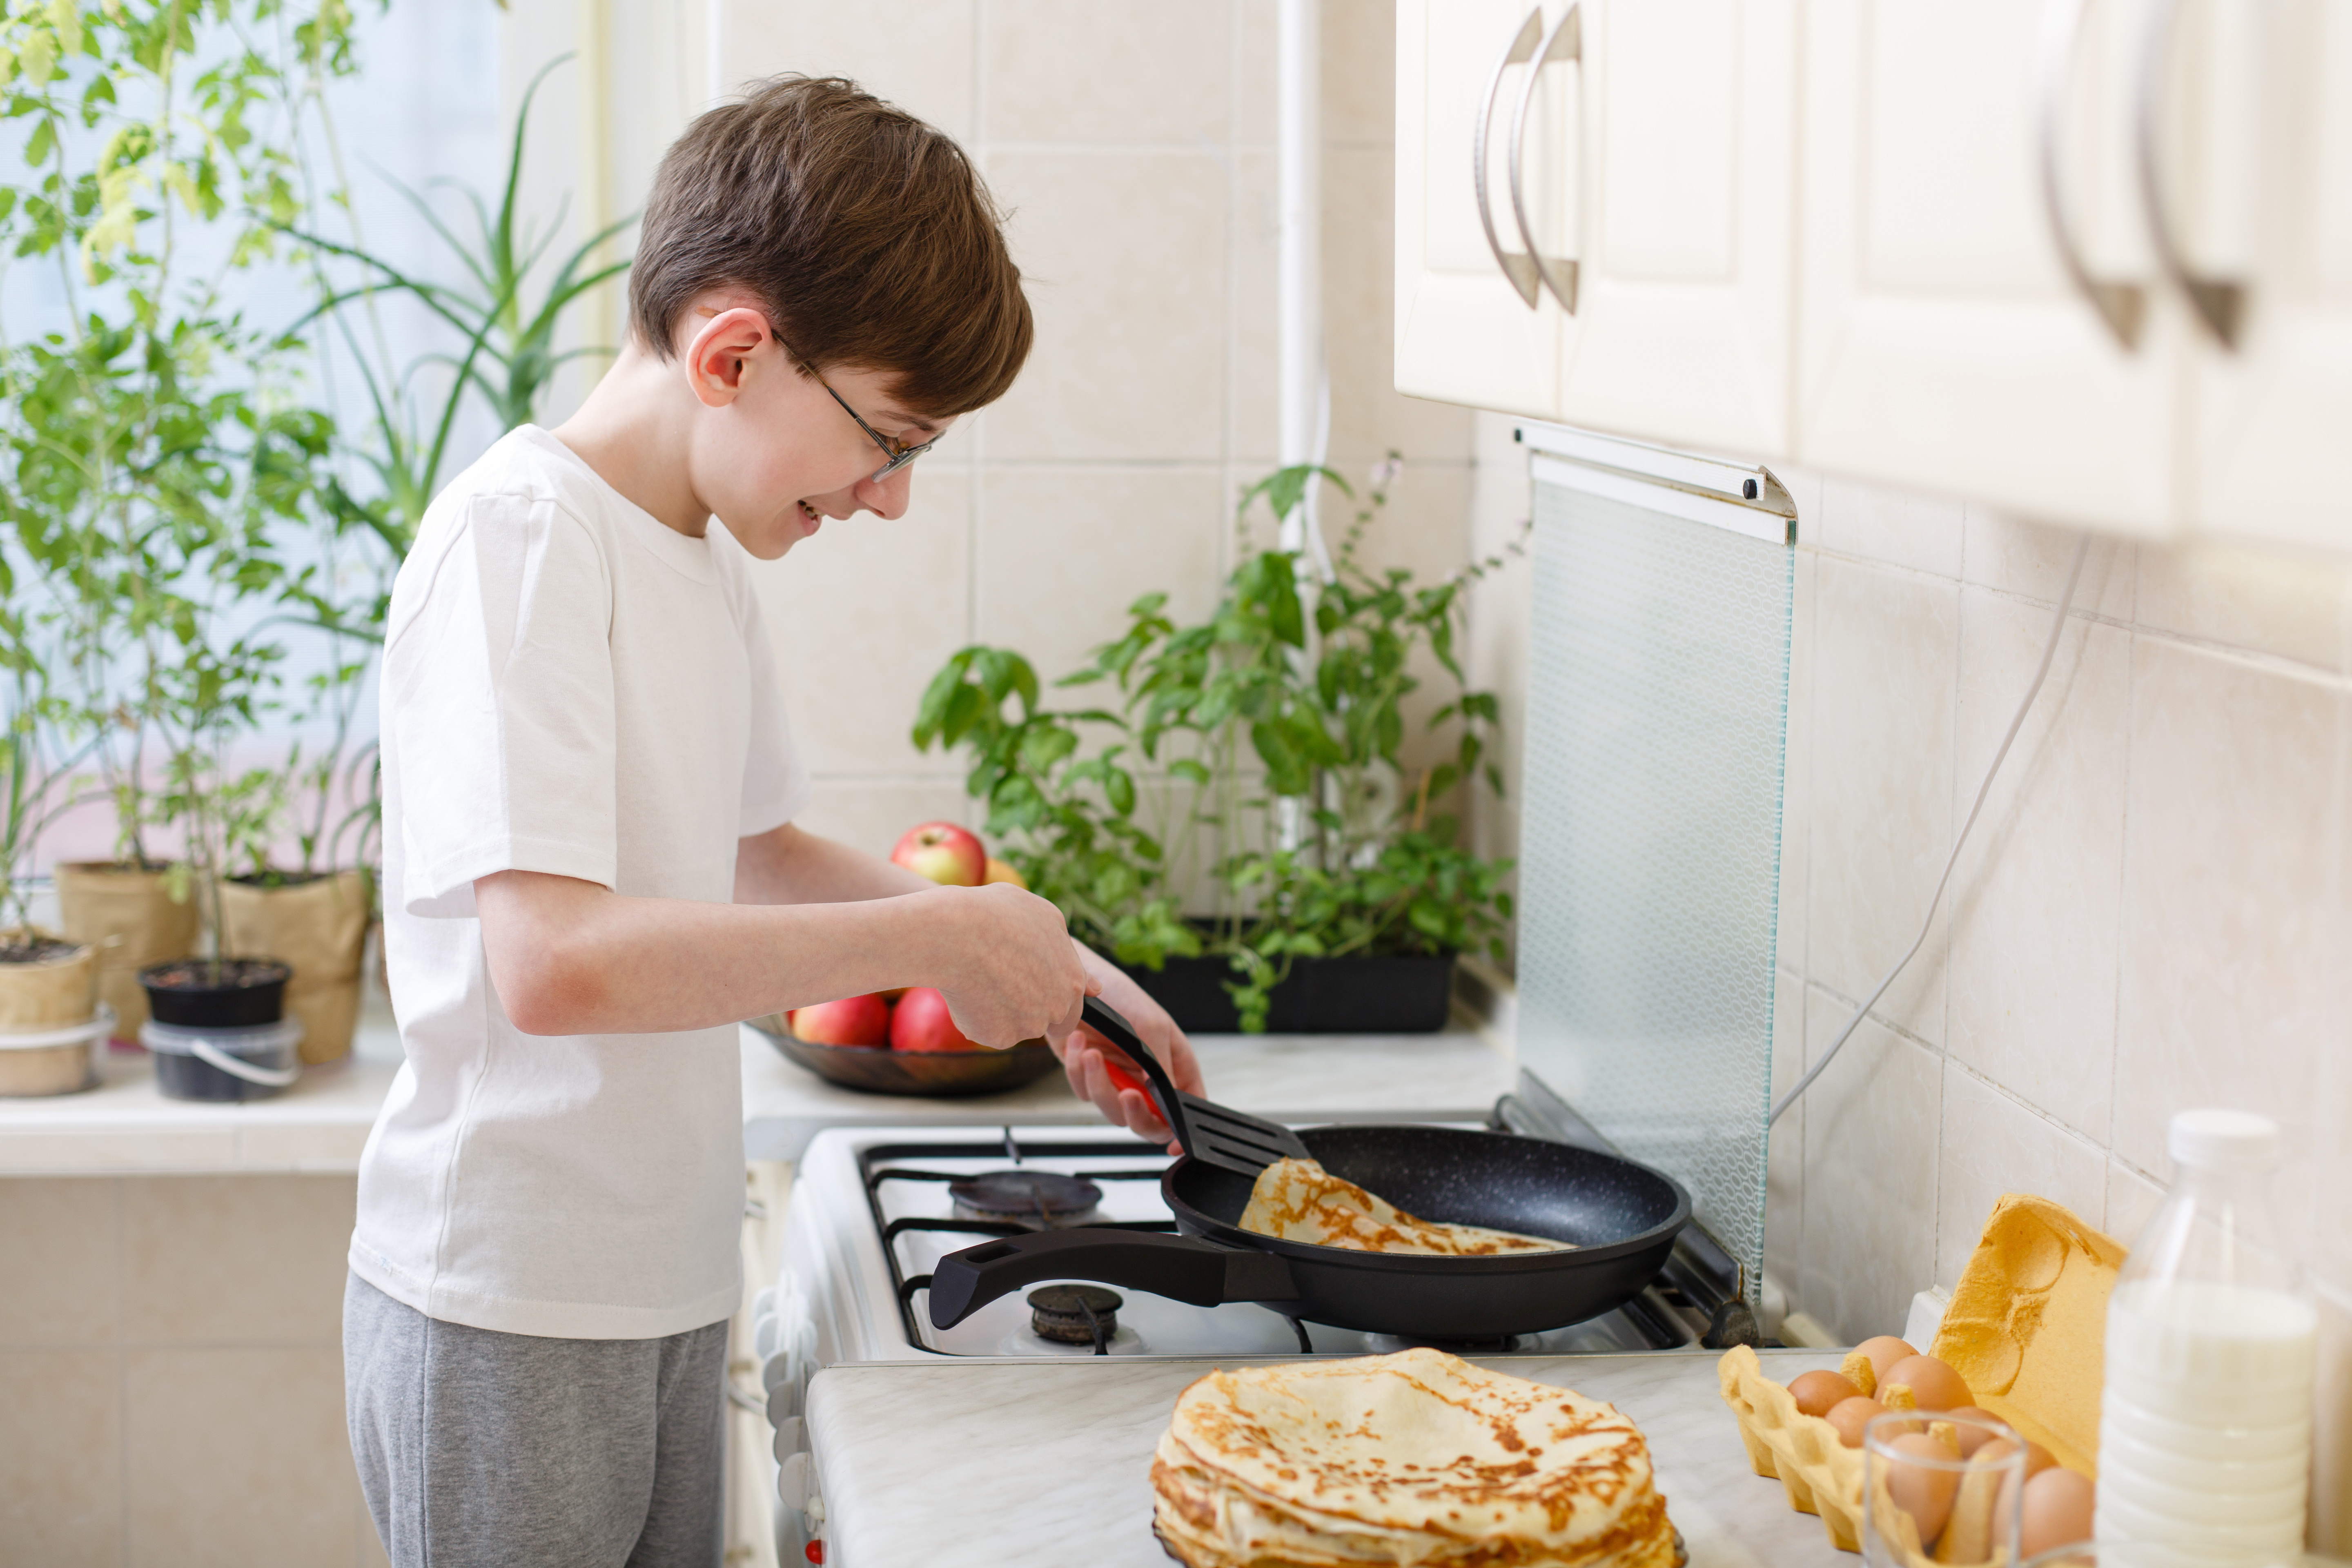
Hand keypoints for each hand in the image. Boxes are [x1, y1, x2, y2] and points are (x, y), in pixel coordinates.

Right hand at [930, 885, 1094, 1047]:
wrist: (956, 933)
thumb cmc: (998, 915)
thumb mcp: (1045, 919)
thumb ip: (1069, 954)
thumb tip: (1095, 987)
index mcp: (1072, 980)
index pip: (1073, 1008)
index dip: (1049, 997)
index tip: (1027, 985)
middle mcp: (1057, 1008)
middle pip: (1045, 1021)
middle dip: (1027, 1009)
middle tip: (999, 982)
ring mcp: (1029, 1026)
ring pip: (1015, 1026)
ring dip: (1000, 1011)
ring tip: (979, 976)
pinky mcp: (1000, 1038)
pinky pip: (988, 1031)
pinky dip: (977, 1018)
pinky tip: (966, 991)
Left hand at [1056, 945, 1203, 1151]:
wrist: (1070, 977)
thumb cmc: (1119, 992)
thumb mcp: (1151, 1023)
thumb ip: (1161, 1064)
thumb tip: (1165, 1099)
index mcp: (1172, 1062)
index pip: (1186, 1105)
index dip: (1182, 1128)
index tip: (1174, 1142)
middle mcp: (1146, 1075)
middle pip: (1149, 1119)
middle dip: (1137, 1113)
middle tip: (1127, 1095)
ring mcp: (1116, 1077)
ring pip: (1112, 1110)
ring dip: (1100, 1083)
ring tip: (1092, 1053)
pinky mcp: (1087, 1074)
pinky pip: (1084, 1091)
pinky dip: (1079, 1070)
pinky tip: (1078, 1042)